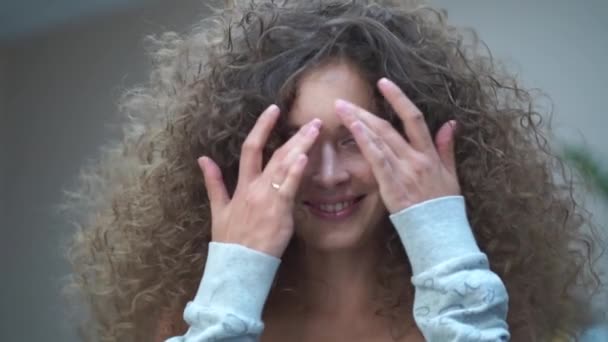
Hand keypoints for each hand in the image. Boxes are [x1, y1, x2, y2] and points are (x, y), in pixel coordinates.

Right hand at [197, 105, 321, 257]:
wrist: (237, 265)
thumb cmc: (230, 240)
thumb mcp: (217, 209)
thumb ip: (213, 182)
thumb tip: (202, 159)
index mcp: (241, 186)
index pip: (250, 148)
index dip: (262, 127)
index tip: (274, 109)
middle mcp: (255, 188)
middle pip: (275, 153)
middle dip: (294, 135)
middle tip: (313, 120)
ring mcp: (267, 198)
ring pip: (285, 166)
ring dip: (302, 146)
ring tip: (315, 130)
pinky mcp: (279, 212)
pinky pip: (288, 188)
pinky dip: (295, 172)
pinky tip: (304, 158)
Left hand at [335, 78, 459, 213]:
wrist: (440, 230)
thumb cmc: (443, 205)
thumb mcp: (451, 174)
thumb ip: (447, 148)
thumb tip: (450, 124)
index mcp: (429, 154)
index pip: (414, 118)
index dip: (398, 98)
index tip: (383, 83)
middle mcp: (416, 157)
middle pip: (388, 127)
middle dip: (364, 112)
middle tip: (342, 101)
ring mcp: (404, 169)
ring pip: (379, 139)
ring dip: (358, 122)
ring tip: (341, 110)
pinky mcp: (392, 183)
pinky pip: (377, 159)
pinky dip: (366, 142)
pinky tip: (354, 129)